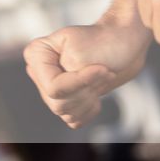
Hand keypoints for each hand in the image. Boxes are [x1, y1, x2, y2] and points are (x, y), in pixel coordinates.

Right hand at [24, 19, 151, 128]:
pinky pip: (73, 119)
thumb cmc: (105, 41)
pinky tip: (96, 92)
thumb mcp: (82, 56)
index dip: (81, 83)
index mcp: (36, 54)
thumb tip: (56, 97)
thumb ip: (66, 81)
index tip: (103, 68)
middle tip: (104, 71)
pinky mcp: (64, 98)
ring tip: (100, 78)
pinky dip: (89, 109)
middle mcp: (38, 71)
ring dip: (90, 99)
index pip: (53, 87)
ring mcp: (50, 86)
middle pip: (58, 103)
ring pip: (66, 112)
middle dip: (87, 91)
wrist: (123, 44)